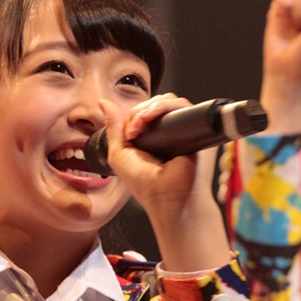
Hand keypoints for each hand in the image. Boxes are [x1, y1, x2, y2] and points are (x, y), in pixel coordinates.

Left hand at [102, 94, 229, 271]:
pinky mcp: (197, 126)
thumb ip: (113, 129)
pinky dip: (163, 107)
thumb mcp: (119, 154)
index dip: (133, 115)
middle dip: (139, 111)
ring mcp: (184, 128)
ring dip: (149, 109)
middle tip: (132, 131)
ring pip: (168, 102)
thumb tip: (103, 102)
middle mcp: (169, 131)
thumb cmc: (146, 185)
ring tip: (139, 127)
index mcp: (152, 137)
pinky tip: (151, 119)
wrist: (169, 198)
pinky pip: (182, 106)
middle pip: (155, 104)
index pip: (144, 112)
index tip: (128, 132)